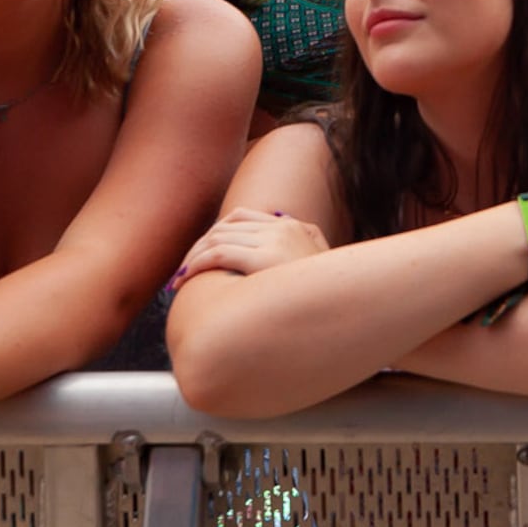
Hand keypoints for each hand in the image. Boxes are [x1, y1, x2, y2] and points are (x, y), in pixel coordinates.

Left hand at [175, 208, 331, 287]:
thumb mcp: (319, 273)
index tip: (199, 257)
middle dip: (198, 247)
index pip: (241, 218)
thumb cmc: (330, 301)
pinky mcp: (265, 259)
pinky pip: (217, 254)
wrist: (349, 309)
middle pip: (224, 226)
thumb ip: (300, 260)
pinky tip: (185, 281)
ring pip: (216, 239)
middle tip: (182, 271)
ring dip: (192, 259)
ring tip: (179, 280)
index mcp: (296, 227)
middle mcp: (284, 228)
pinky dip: (195, 265)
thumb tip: (277, 264)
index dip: (214, 235)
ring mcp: (275, 241)